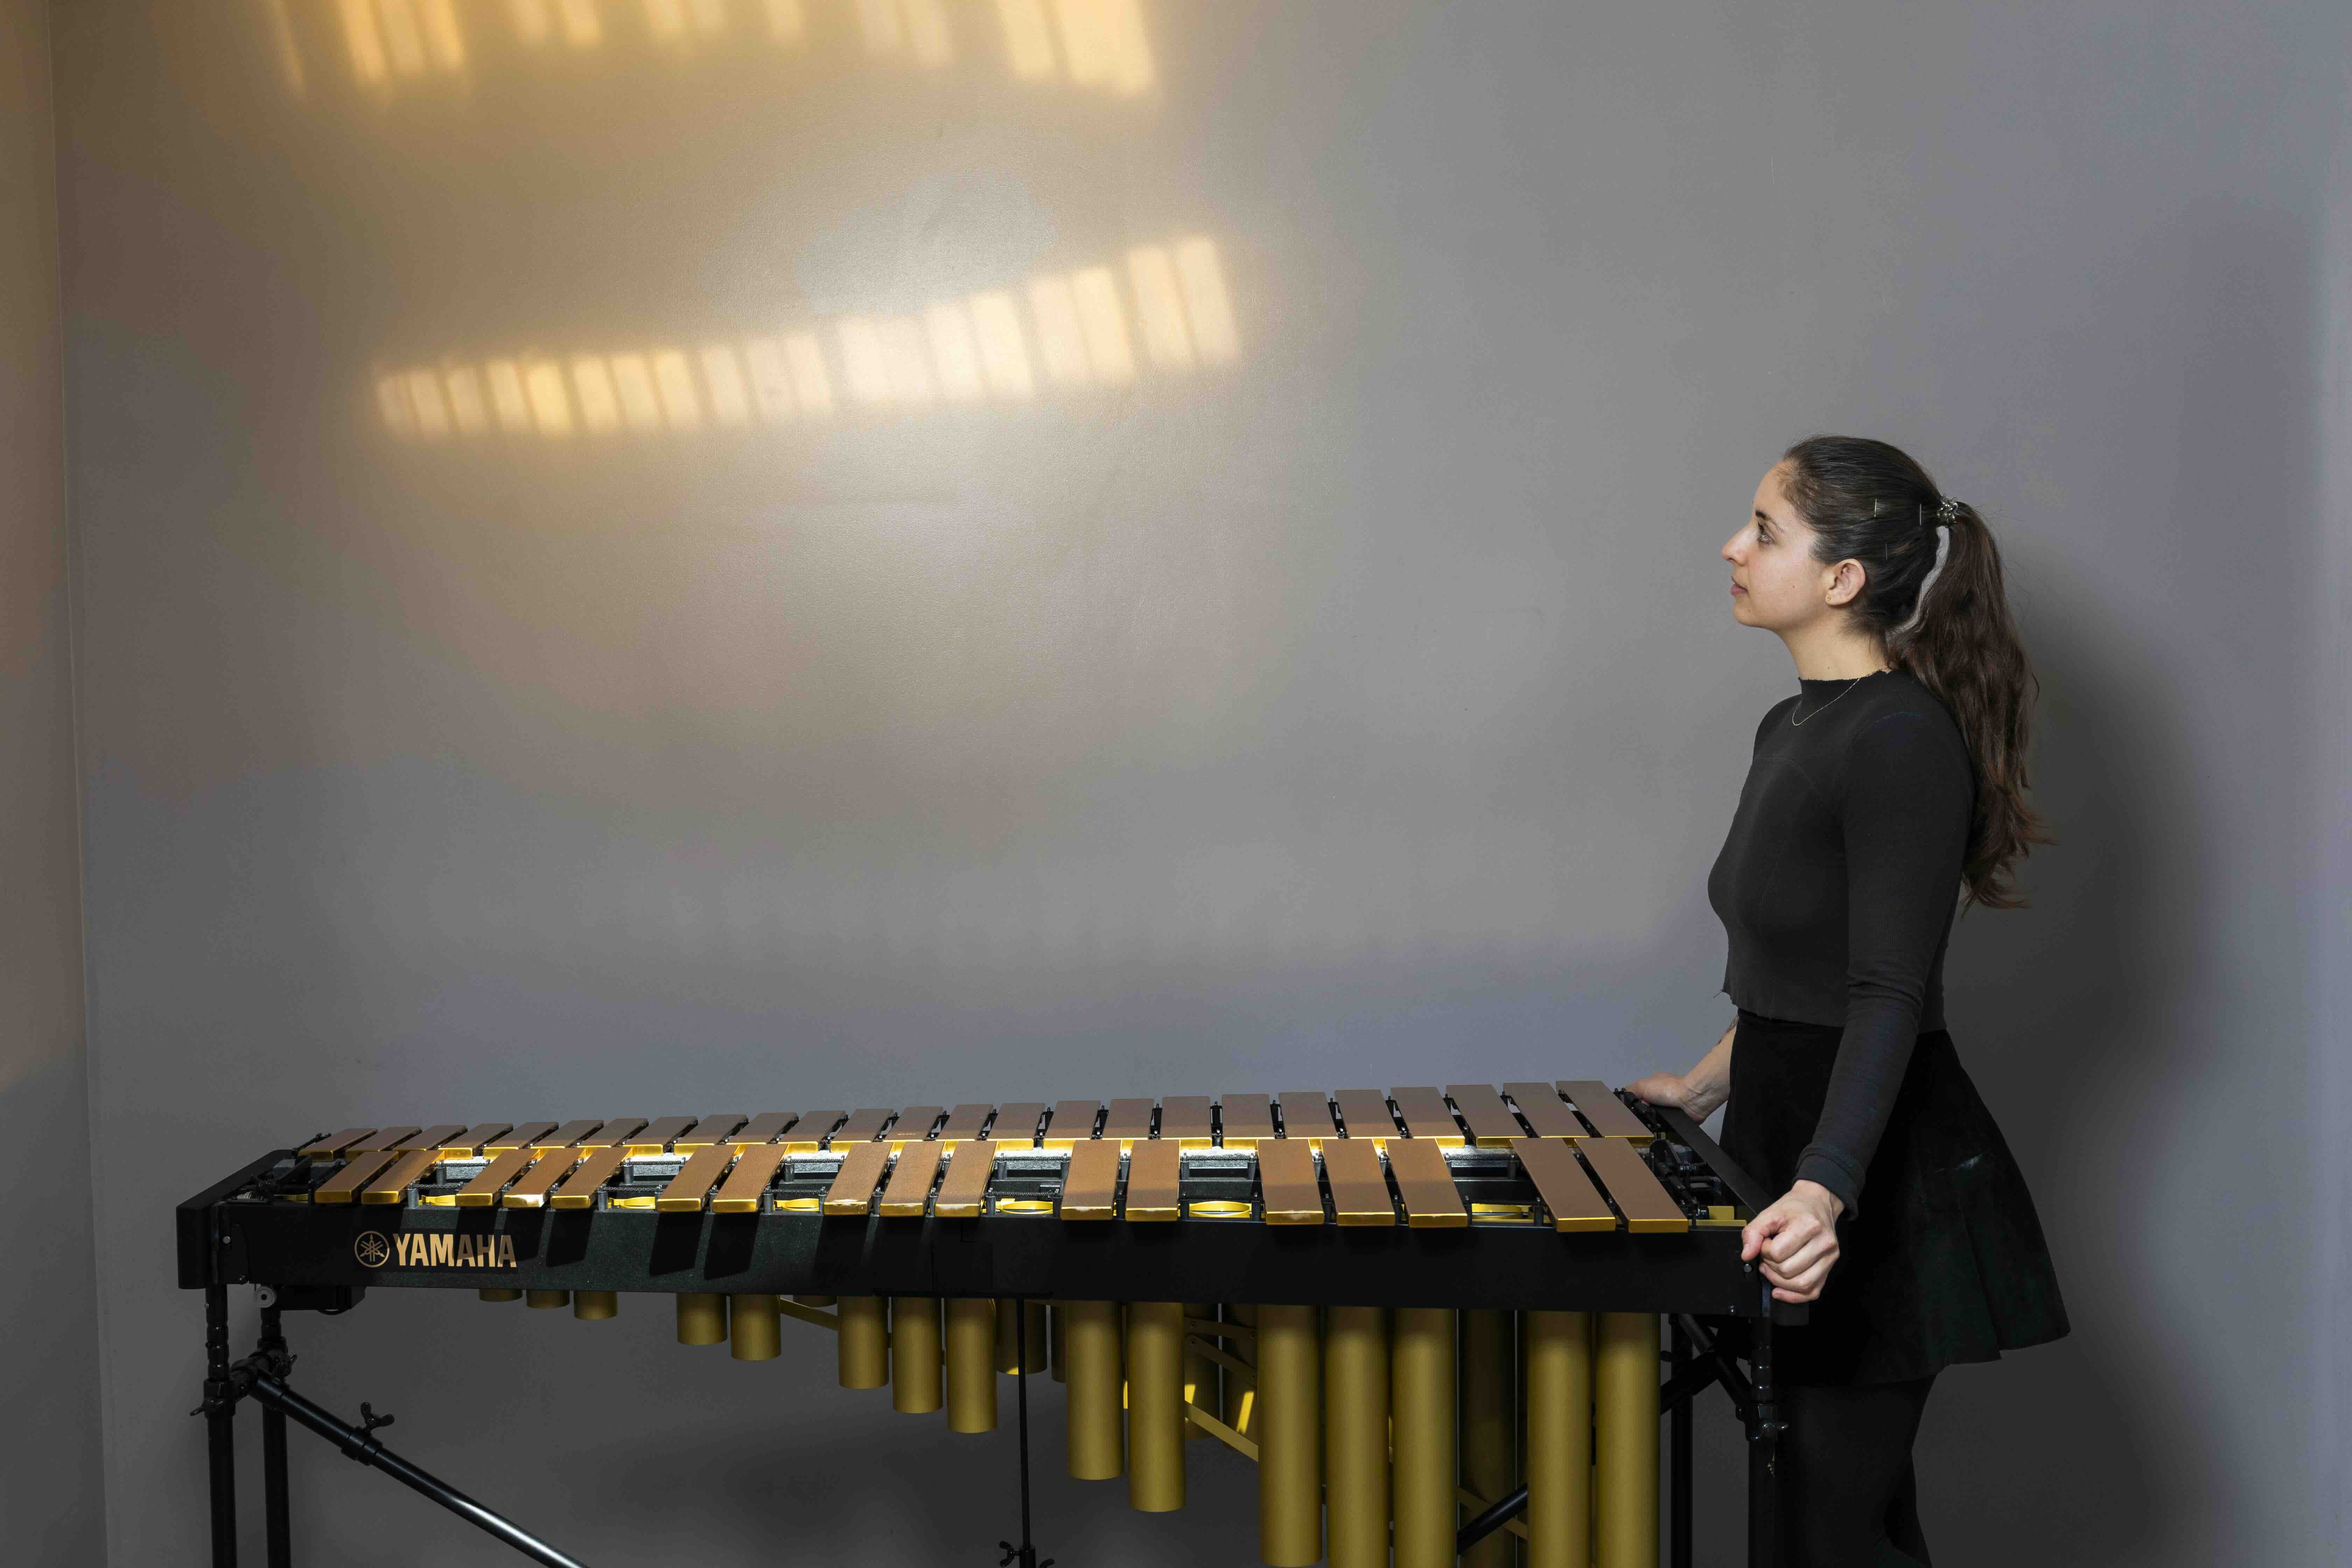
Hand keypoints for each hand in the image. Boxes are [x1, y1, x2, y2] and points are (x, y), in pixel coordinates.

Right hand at [1626, 1072, 1718, 1119]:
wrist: (1691, 1099)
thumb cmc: (1668, 1088)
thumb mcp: (1642, 1085)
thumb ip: (1631, 1090)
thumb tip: (1622, 1098)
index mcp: (1653, 1087)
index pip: (1638, 1097)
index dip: (1633, 1104)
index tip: (1629, 1112)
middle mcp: (1661, 1097)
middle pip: (1645, 1110)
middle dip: (1641, 1115)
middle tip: (1638, 1120)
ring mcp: (1669, 1108)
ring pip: (1654, 1119)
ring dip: (1651, 1122)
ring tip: (1648, 1126)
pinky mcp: (1677, 1119)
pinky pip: (1665, 1126)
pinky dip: (1662, 1128)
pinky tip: (1659, 1129)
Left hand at [1740, 1180, 1844, 1303]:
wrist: (1816, 1203)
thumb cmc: (1795, 1208)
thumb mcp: (1769, 1213)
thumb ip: (1753, 1232)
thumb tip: (1747, 1254)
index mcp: (1808, 1226)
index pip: (1778, 1253)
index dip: (1764, 1251)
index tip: (1765, 1243)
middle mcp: (1823, 1243)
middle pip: (1788, 1270)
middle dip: (1771, 1266)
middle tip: (1768, 1255)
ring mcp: (1829, 1258)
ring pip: (1800, 1284)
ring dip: (1780, 1281)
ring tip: (1773, 1268)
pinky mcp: (1829, 1268)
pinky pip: (1812, 1292)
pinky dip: (1794, 1295)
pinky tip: (1781, 1289)